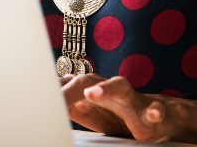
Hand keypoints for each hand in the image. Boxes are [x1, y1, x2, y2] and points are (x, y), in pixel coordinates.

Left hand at [60, 73, 178, 141]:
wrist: (159, 117)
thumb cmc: (121, 115)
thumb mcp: (94, 113)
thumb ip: (75, 106)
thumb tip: (50, 100)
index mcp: (95, 92)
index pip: (69, 86)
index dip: (54, 91)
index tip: (37, 98)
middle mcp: (110, 91)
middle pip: (89, 80)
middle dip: (71, 87)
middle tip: (55, 98)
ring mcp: (133, 101)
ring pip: (120, 87)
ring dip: (106, 88)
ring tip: (91, 93)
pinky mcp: (153, 114)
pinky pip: (155, 110)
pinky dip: (154, 111)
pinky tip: (152, 114)